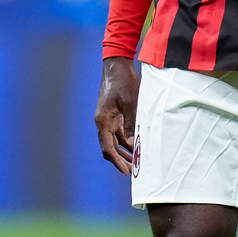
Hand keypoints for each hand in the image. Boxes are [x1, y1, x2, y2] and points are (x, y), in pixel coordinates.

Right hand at [94, 57, 139, 175]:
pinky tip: (134, 146)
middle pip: (110, 147)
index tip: (126, 171)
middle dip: (120, 160)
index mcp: (102, 120)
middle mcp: (103, 121)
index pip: (108, 147)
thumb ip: (132, 123)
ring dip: (123, 152)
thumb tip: (134, 143)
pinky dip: (125, 140)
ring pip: (114, 141)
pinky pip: (119, 132)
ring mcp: (108, 118)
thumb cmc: (123, 81)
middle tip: (131, 172)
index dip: (116, 161)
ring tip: (134, 163)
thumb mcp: (131, 103)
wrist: (118, 64)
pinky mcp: (114, 113)